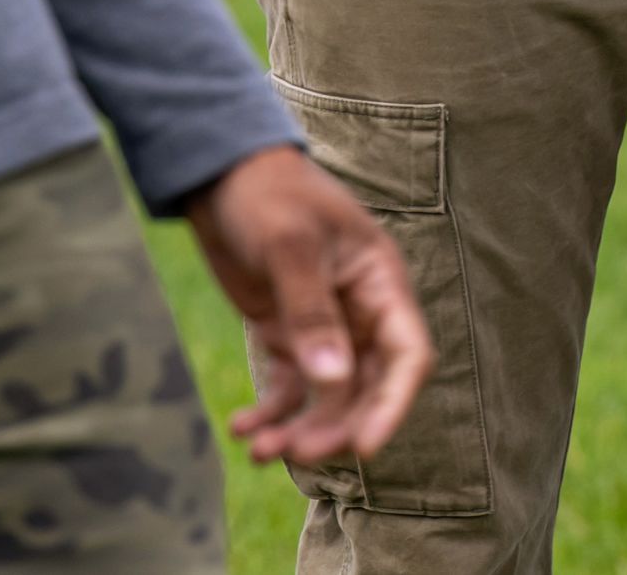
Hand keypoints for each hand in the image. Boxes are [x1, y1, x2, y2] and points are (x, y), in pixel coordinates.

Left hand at [185, 144, 432, 467]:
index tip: (363, 447)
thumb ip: (311, 312)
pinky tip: (243, 429)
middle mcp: (360, 313)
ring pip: (327, 398)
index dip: (393, 404)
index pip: (407, 354)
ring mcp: (324, 327)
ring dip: (300, 429)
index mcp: (380, 283)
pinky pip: (289, 389)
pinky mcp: (288, 335)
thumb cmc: (268, 195)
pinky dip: (271, 413)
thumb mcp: (290, 246)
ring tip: (260, 452)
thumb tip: (333, 381)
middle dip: (336, 427)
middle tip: (296, 452)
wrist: (220, 174)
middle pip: (366, 389)